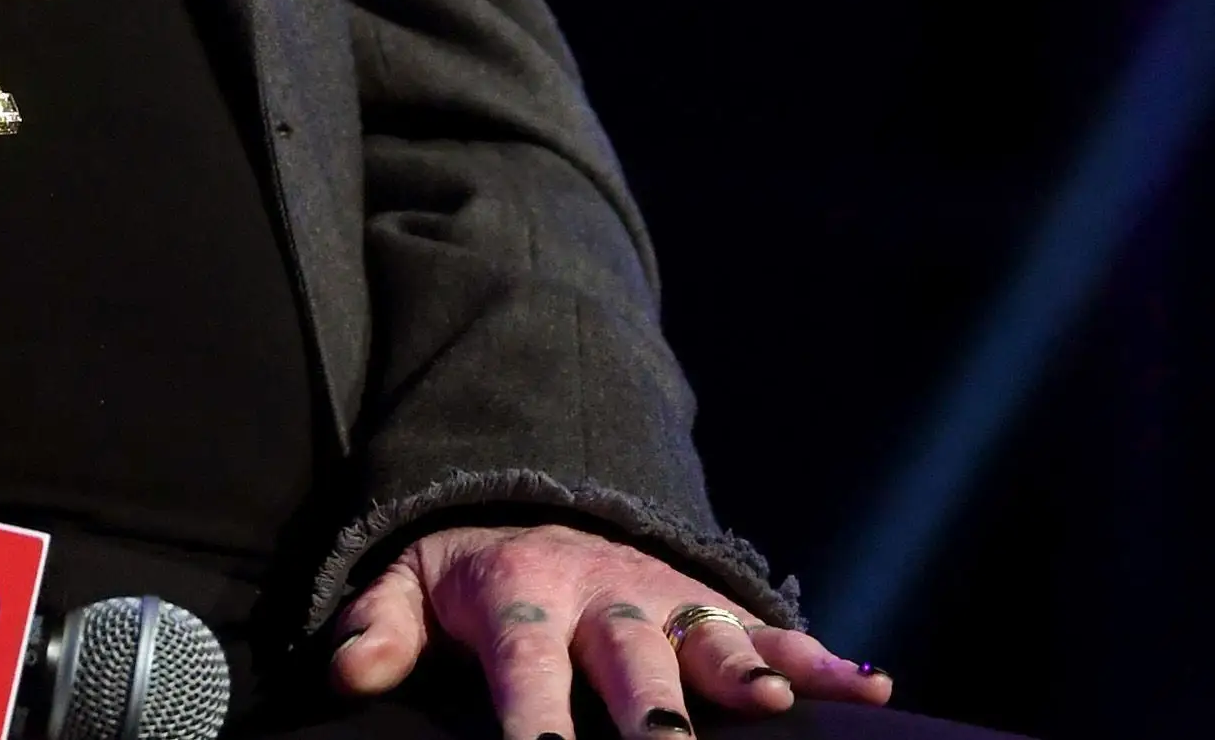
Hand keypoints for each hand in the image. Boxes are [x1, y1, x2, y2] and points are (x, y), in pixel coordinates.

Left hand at [329, 524, 892, 731]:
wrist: (535, 497)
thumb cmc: (468, 574)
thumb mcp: (409, 582)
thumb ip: (377, 624)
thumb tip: (345, 669)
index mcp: (519, 598)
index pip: (524, 669)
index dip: (532, 726)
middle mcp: (599, 597)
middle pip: (628, 658)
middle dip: (651, 711)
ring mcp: (660, 599)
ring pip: (708, 638)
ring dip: (743, 670)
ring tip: (774, 705)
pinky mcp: (704, 605)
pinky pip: (768, 626)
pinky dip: (818, 655)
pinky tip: (868, 683)